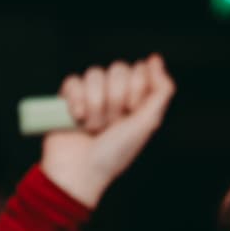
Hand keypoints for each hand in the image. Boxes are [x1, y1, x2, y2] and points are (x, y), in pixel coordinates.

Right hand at [39, 54, 176, 207]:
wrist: (79, 171)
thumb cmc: (114, 153)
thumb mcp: (148, 123)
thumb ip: (162, 91)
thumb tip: (155, 59)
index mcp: (134, 100)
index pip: (139, 70)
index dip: (135, 88)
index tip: (132, 112)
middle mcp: (113, 96)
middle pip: (117, 68)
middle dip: (115, 99)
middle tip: (111, 124)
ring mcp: (89, 96)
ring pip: (94, 74)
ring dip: (95, 104)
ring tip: (92, 127)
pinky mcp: (68, 99)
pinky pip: (73, 81)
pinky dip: (76, 101)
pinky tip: (76, 118)